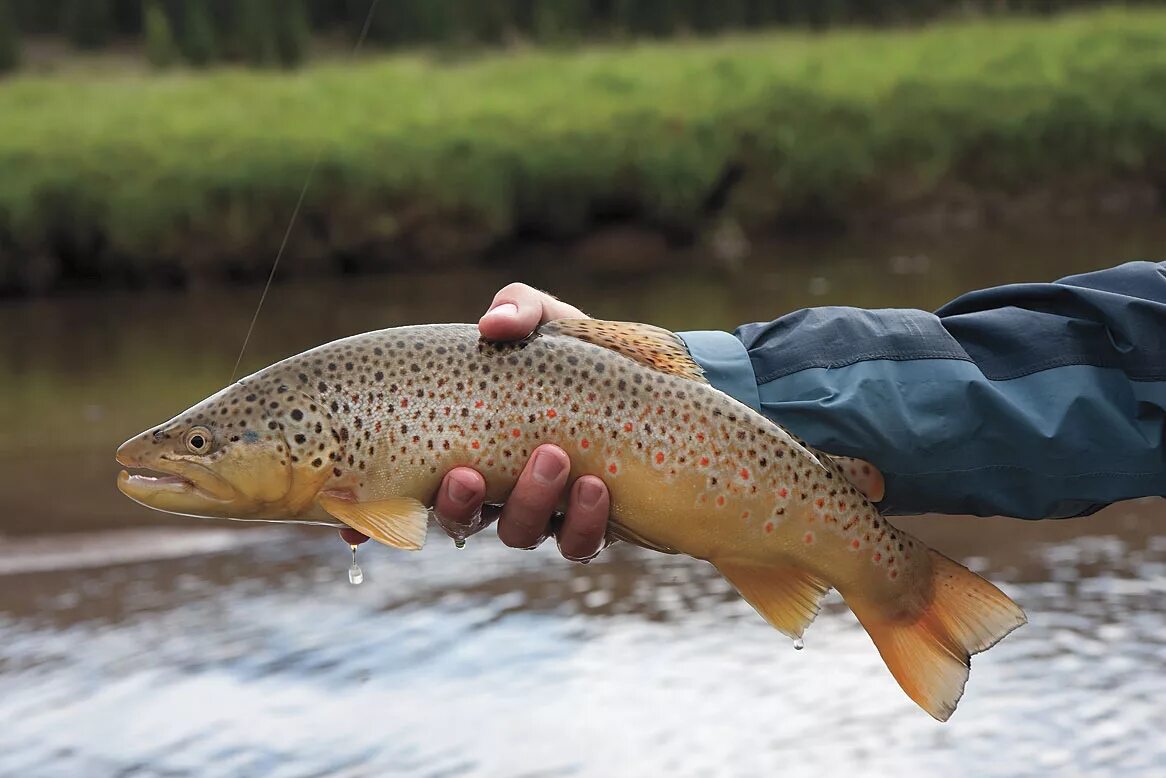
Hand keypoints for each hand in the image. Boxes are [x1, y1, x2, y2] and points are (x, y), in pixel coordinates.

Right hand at [341, 284, 612, 560]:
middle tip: (470, 473)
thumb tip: (490, 327)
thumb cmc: (577, 351)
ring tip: (552, 457)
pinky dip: (583, 522)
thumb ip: (517, 310)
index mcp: (468, 446)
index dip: (375, 520)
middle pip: (459, 519)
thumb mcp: (544, 319)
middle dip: (457, 503)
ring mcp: (545, 510)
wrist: (647, 378)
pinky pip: (578, 545)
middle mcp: (499, 487)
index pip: (410, 489)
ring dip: (530, 502)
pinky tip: (596, 487)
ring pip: (519, 534)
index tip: (350, 533)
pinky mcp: (593, 525)